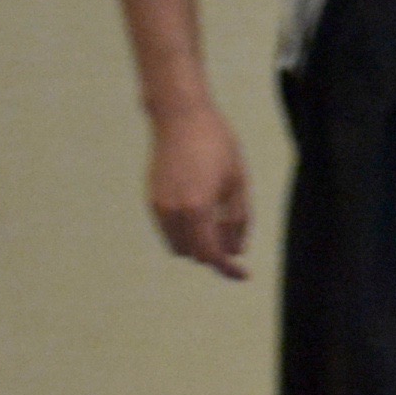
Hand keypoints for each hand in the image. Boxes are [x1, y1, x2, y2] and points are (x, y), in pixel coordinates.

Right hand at [147, 103, 252, 277]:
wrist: (181, 118)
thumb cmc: (217, 146)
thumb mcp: (238, 183)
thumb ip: (238, 220)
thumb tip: (237, 251)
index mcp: (197, 209)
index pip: (210, 253)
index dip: (228, 268)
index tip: (243, 275)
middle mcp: (172, 212)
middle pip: (194, 253)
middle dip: (215, 253)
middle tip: (235, 239)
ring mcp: (158, 206)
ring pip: (178, 245)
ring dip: (198, 244)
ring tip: (220, 221)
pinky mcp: (152, 200)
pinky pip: (168, 230)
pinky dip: (185, 232)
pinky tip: (203, 213)